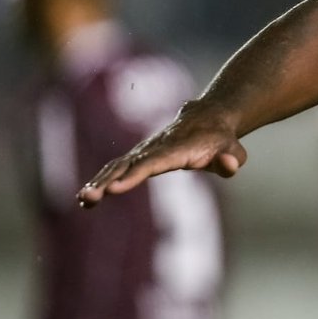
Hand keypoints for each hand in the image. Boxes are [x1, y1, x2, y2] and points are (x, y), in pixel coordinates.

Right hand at [77, 103, 245, 207]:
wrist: (207, 117)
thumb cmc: (222, 140)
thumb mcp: (234, 150)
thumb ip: (231, 160)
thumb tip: (230, 165)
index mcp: (178, 148)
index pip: (154, 163)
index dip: (135, 175)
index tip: (116, 189)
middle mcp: (155, 147)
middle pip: (128, 165)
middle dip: (107, 182)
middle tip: (89, 198)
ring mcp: (144, 151)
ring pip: (117, 166)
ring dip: (99, 182)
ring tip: (83, 201)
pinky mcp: (137, 156)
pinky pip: (116, 168)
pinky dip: (100, 181)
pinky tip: (85, 199)